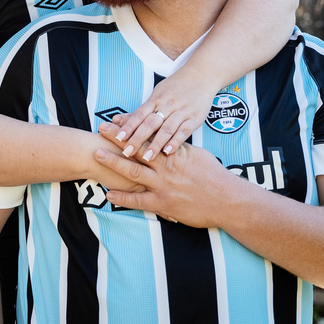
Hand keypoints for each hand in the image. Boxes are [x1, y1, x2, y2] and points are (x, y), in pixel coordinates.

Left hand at [92, 140, 241, 227]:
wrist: (227, 200)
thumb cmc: (214, 176)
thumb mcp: (197, 156)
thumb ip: (179, 148)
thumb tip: (168, 140)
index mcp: (173, 152)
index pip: (148, 135)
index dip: (131, 127)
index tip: (116, 120)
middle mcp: (165, 166)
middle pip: (136, 148)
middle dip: (117, 138)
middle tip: (100, 129)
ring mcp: (163, 184)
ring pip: (133, 171)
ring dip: (113, 162)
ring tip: (96, 155)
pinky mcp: (163, 203)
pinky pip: (138, 200)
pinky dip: (123, 198)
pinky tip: (109, 194)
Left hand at [106, 75, 219, 161]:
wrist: (202, 74)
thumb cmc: (176, 87)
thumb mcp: (157, 95)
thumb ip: (139, 111)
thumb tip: (115, 120)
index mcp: (156, 99)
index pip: (139, 114)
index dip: (128, 126)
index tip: (117, 138)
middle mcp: (167, 105)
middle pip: (150, 123)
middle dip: (138, 138)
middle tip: (127, 152)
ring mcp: (181, 111)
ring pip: (166, 129)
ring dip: (156, 144)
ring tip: (146, 158)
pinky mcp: (195, 118)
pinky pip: (184, 131)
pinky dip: (176, 141)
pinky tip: (168, 151)